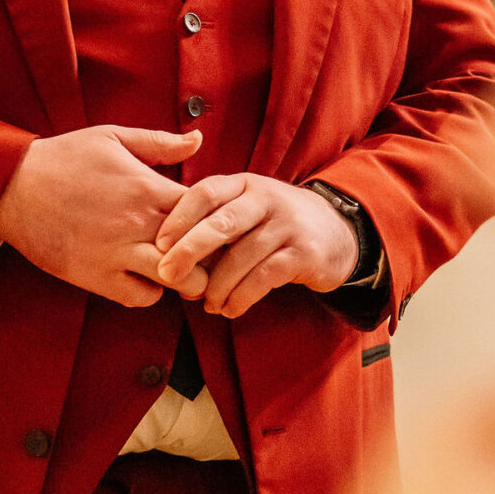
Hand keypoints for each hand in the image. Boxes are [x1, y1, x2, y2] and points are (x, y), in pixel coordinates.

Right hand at [0, 125, 201, 305]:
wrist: (12, 187)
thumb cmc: (63, 158)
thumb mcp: (112, 137)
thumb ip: (159, 142)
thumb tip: (198, 140)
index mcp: (147, 187)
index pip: (206, 210)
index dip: (216, 217)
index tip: (212, 220)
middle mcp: (137, 223)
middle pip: (201, 250)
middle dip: (210, 254)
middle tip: (205, 252)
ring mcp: (117, 253)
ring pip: (176, 280)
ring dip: (183, 277)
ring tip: (176, 268)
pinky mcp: (95, 277)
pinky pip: (140, 297)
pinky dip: (148, 292)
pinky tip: (142, 276)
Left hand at [151, 174, 357, 316]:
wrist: (336, 232)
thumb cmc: (273, 225)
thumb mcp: (247, 210)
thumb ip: (213, 224)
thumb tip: (168, 261)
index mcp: (244, 184)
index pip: (206, 192)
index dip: (179, 217)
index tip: (158, 244)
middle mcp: (266, 198)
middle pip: (222, 223)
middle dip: (190, 250)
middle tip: (167, 274)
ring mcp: (288, 224)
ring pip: (242, 257)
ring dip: (217, 285)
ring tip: (206, 304)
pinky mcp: (304, 253)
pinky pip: (264, 277)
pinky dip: (241, 297)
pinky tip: (229, 308)